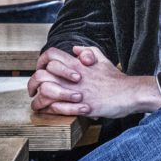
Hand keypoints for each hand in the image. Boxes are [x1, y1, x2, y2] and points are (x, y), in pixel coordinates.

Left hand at [27, 45, 160, 118]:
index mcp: (76, 64)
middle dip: (32, 83)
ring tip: (38, 104)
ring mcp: (73, 91)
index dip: (41, 61)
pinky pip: (54, 107)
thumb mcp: (101, 59)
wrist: (128, 93)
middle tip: (33, 90)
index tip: (40, 69)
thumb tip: (75, 49)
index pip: (50, 55)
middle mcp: (71, 76)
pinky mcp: (78, 106)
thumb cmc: (115, 79)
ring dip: (37, 100)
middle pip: (41, 74)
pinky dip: (49, 109)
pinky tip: (49, 111)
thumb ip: (87, 52)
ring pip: (44, 93)